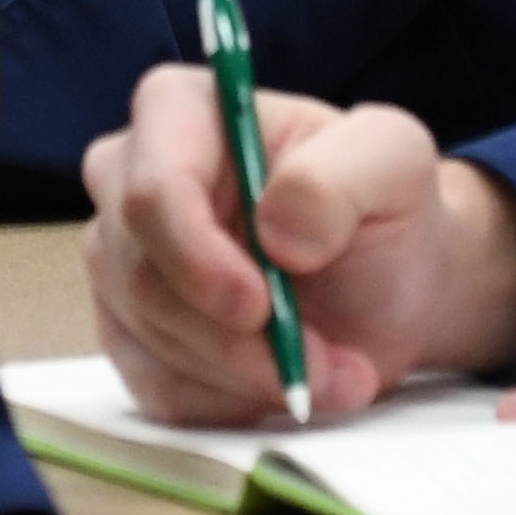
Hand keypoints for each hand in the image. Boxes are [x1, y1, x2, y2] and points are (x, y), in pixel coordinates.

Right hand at [83, 60, 515, 424]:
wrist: (389, 285)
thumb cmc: (382, 210)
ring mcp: (119, 261)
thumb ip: (342, 176)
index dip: (195, 255)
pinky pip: (158, 390)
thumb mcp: (396, 162)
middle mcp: (127, 178)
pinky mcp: (129, 333)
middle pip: (143, 277)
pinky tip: (286, 382)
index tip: (260, 306)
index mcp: (179, 112)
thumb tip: (277, 227)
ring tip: (332, 370)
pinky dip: (232, 402)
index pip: (150, 188)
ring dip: (250, 376)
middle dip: (238, 339)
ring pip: (151, 341)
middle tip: (326, 363)